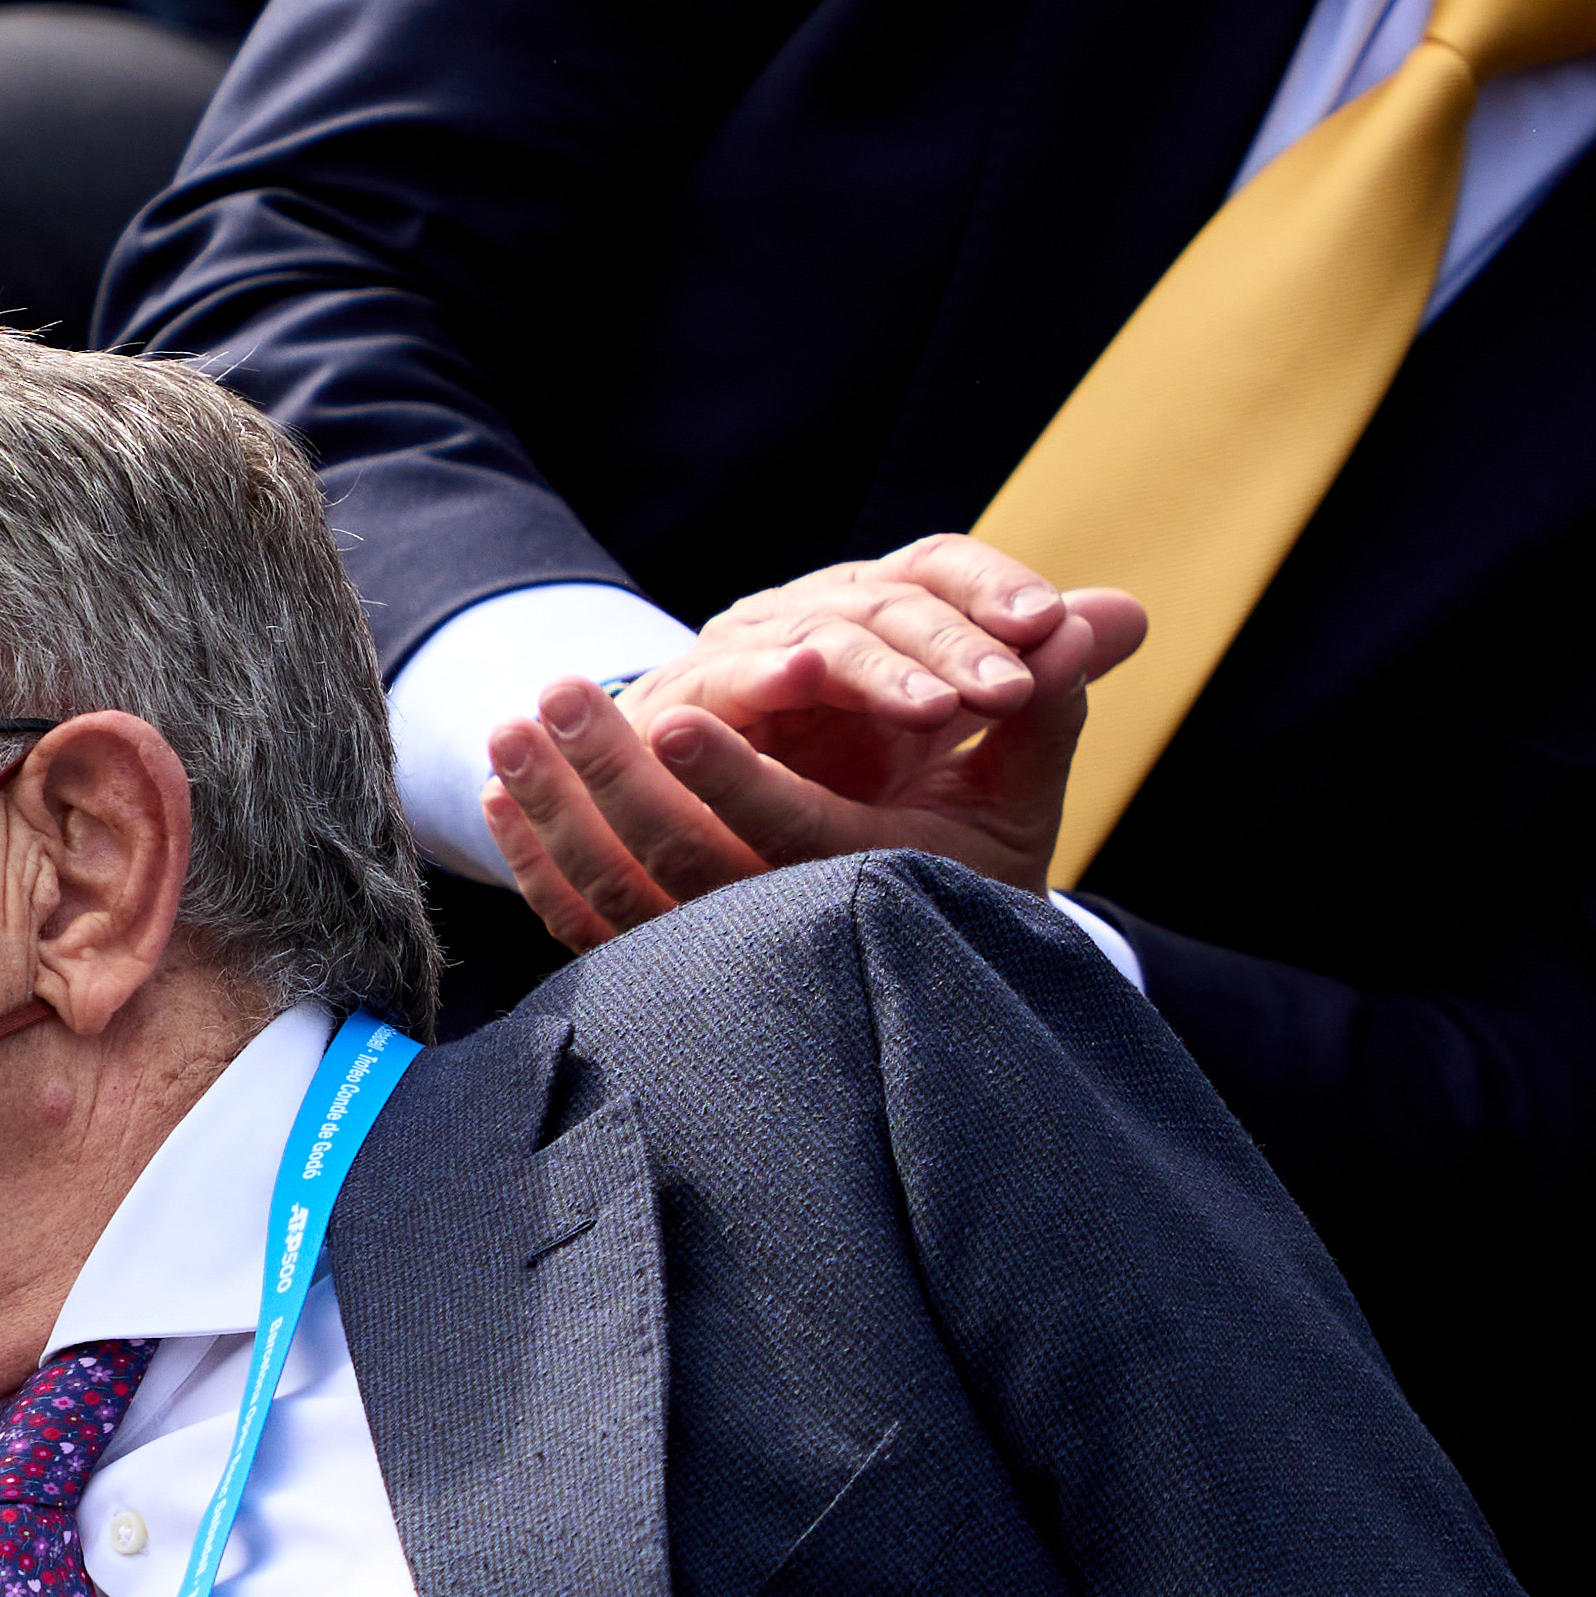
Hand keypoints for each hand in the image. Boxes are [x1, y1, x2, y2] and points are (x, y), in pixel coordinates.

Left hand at [474, 534, 1147, 951]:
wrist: (914, 975)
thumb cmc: (970, 870)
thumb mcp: (1018, 799)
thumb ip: (1046, 707)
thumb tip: (1099, 621)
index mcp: (864, 888)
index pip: (786, 834)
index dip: (729, 778)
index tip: (676, 711)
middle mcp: (775, 935)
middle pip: (671, 861)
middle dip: (605, 774)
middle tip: (553, 691)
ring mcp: (705, 963)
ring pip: (611, 893)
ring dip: (552, 810)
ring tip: (508, 727)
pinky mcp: (656, 970)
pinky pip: (581, 925)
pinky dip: (533, 865)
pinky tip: (496, 797)